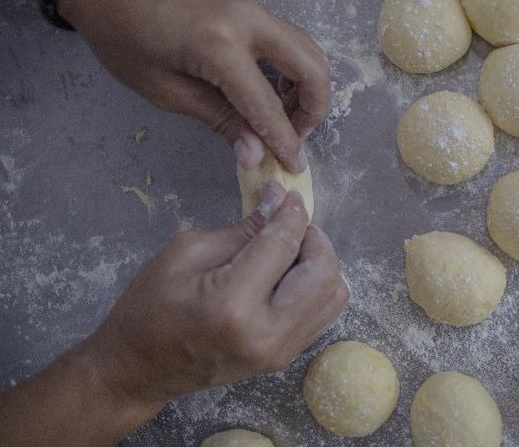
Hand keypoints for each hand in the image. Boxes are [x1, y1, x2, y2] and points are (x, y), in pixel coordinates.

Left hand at [59, 0, 330, 171]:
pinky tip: (274, 92)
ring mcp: (255, 11)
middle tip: (293, 137)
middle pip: (312, 68)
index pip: (267, 104)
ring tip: (284, 118)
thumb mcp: (166, 91)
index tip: (293, 168)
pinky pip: (292, 41)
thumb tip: (255, 156)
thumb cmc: (123, 40)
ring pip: (309, 51)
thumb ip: (220, 120)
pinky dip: (296, 70)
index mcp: (221, 46)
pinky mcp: (252, 10)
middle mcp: (250, 22)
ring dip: (308, 88)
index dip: (284, 141)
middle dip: (313, 110)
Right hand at [85, 183, 348, 403]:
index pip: (283, 245)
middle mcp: (267, 333)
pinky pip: (323, 315)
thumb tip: (279, 200)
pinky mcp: (285, 359)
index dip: (292, 213)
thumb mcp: (187, 253)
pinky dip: (315, 288)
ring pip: (333, 296)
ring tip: (290, 253)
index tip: (290, 194)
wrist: (138, 369)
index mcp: (234, 303)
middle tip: (289, 227)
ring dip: (320, 265)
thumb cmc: (150, 305)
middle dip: (313, 240)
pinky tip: (288, 277)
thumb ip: (242, 229)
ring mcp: (280, 352)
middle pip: (323, 273)